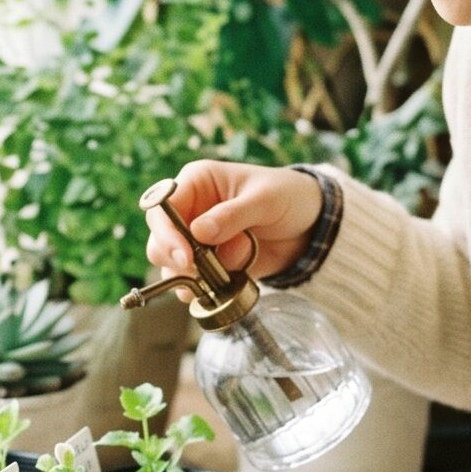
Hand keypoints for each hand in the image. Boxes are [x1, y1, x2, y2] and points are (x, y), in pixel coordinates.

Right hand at [144, 160, 323, 288]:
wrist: (311, 226)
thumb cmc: (288, 197)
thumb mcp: (265, 201)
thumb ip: (232, 215)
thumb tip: (199, 232)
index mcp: (197, 182)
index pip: (162, 207)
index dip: (167, 233)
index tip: (185, 256)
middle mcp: (190, 211)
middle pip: (159, 241)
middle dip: (179, 259)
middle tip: (203, 270)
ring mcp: (197, 241)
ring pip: (172, 266)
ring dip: (199, 275)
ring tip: (235, 267)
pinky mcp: (208, 265)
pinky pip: (192, 282)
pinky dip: (207, 288)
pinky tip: (229, 282)